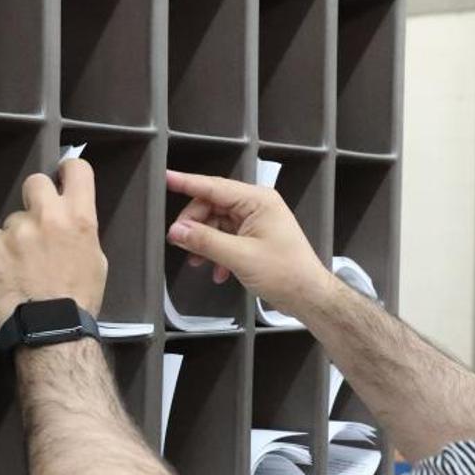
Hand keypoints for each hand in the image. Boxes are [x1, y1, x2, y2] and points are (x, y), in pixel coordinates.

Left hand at [0, 159, 107, 328]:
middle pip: (35, 182)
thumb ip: (80, 231)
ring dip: (17, 236)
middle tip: (38, 221)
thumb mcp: (95, 259)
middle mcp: (47, 216)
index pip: (75, 170)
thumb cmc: (80, 298)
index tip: (63, 179)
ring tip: (24, 265)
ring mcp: (16, 230)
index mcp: (79, 217)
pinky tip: (10, 274)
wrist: (51, 330)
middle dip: (36, 197)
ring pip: (12, 220)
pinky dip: (0, 254)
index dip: (68, 171)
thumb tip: (67, 221)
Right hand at [165, 170, 332, 315]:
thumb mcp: (240, 257)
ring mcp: (256, 222)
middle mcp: (257, 206)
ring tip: (196, 262)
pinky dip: (218, 253)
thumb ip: (205, 241)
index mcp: (257, 200)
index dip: (187, 183)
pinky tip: (218, 272)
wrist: (308, 296)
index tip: (166, 178)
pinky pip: (227, 238)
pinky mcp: (255, 238)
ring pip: (218, 223)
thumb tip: (176, 230)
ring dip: (205, 243)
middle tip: (178, 242)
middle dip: (194, 225)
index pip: (214, 186)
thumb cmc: (284, 273)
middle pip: (213, 206)